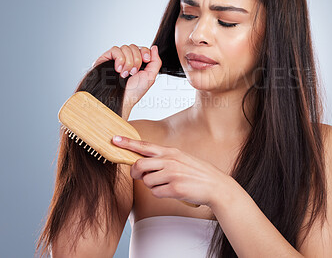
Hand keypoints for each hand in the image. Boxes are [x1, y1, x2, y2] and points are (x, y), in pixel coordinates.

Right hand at [91, 44, 161, 119]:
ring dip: (128, 62)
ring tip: (125, 74)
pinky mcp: (107, 58)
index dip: (145, 52)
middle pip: (134, 47)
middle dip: (136, 60)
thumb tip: (154, 48)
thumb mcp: (150, 77)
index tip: (146, 60)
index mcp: (137, 62)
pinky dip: (119, 59)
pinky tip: (118, 69)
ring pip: (125, 48)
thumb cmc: (134, 92)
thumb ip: (156, 61)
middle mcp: (127, 59)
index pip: (142, 48)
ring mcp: (116, 58)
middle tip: (133, 72)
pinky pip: (115, 49)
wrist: (122, 99)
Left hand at [112, 135, 232, 207]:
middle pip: (139, 165)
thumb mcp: (181, 158)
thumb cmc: (197, 173)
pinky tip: (172, 191)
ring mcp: (173, 174)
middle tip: (142, 176)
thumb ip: (162, 159)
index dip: (128, 143)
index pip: (145, 146)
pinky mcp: (175, 188)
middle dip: (136, 173)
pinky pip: (156, 193)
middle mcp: (170, 160)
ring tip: (166, 184)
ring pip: (147, 181)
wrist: (216, 186)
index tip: (114, 139)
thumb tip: (143, 165)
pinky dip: (161, 194)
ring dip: (153, 186)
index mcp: (171, 151)